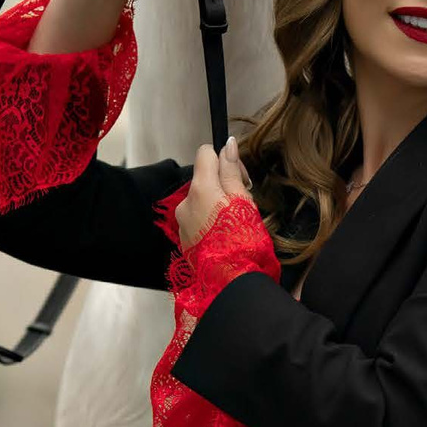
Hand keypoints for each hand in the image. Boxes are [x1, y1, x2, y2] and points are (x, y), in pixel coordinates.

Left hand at [177, 134, 252, 250]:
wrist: (232, 282)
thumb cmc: (243, 241)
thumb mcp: (243, 201)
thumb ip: (232, 171)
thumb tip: (228, 144)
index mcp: (200, 188)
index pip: (205, 153)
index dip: (225, 159)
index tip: (240, 177)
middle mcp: (185, 202)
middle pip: (204, 179)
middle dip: (223, 185)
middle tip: (243, 205)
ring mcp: (182, 222)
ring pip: (201, 201)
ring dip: (216, 205)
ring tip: (235, 225)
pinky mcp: (184, 239)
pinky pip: (197, 220)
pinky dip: (209, 222)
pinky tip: (224, 237)